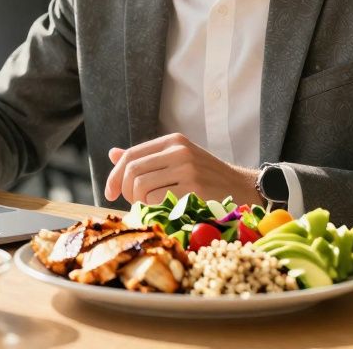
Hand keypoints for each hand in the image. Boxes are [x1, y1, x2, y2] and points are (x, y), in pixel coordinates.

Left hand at [104, 133, 261, 205]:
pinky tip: (162, 211)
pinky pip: (157, 200)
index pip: (130, 155)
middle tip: (132, 204)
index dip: (114, 176)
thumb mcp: (177, 160)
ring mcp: (187, 168)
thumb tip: (112, 154)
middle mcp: (179, 150)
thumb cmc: (206, 178)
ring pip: (141, 186)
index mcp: (172, 141)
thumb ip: (146, 158)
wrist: (242, 187)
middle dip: (125, 191)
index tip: (110, 193)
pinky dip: (152, 209)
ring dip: (138, 202)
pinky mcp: (195, 188)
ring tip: (148, 207)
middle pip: (132, 171)